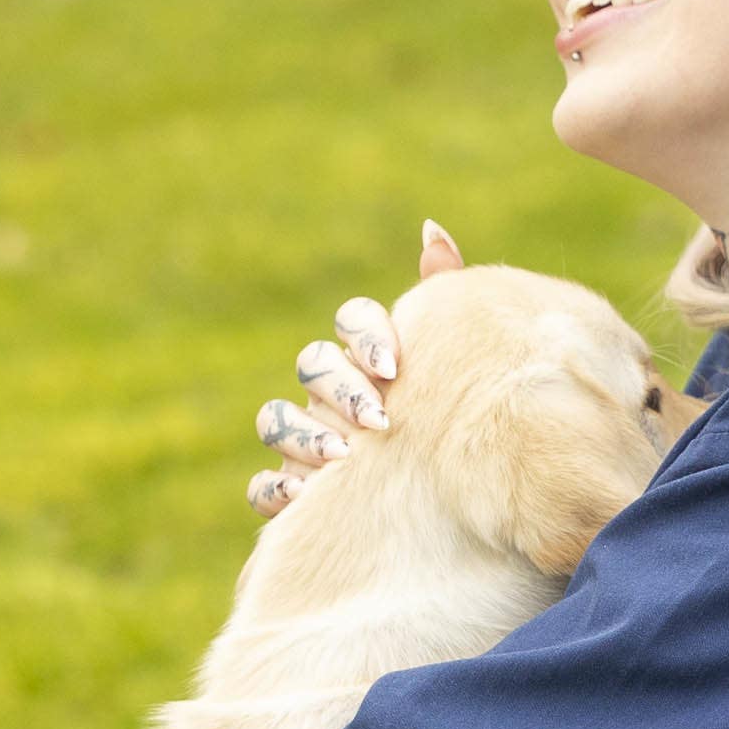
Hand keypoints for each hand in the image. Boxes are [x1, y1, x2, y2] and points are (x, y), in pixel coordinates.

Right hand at [244, 221, 461, 515]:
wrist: (463, 495)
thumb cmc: (462, 420)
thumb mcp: (465, 364)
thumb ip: (446, 301)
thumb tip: (432, 231)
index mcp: (374, 356)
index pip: (354, 320)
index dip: (366, 335)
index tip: (394, 366)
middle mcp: (334, 392)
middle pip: (314, 367)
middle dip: (340, 388)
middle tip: (379, 419)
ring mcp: (308, 437)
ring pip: (277, 419)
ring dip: (302, 434)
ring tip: (342, 456)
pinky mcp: (295, 490)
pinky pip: (263, 486)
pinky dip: (273, 490)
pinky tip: (300, 497)